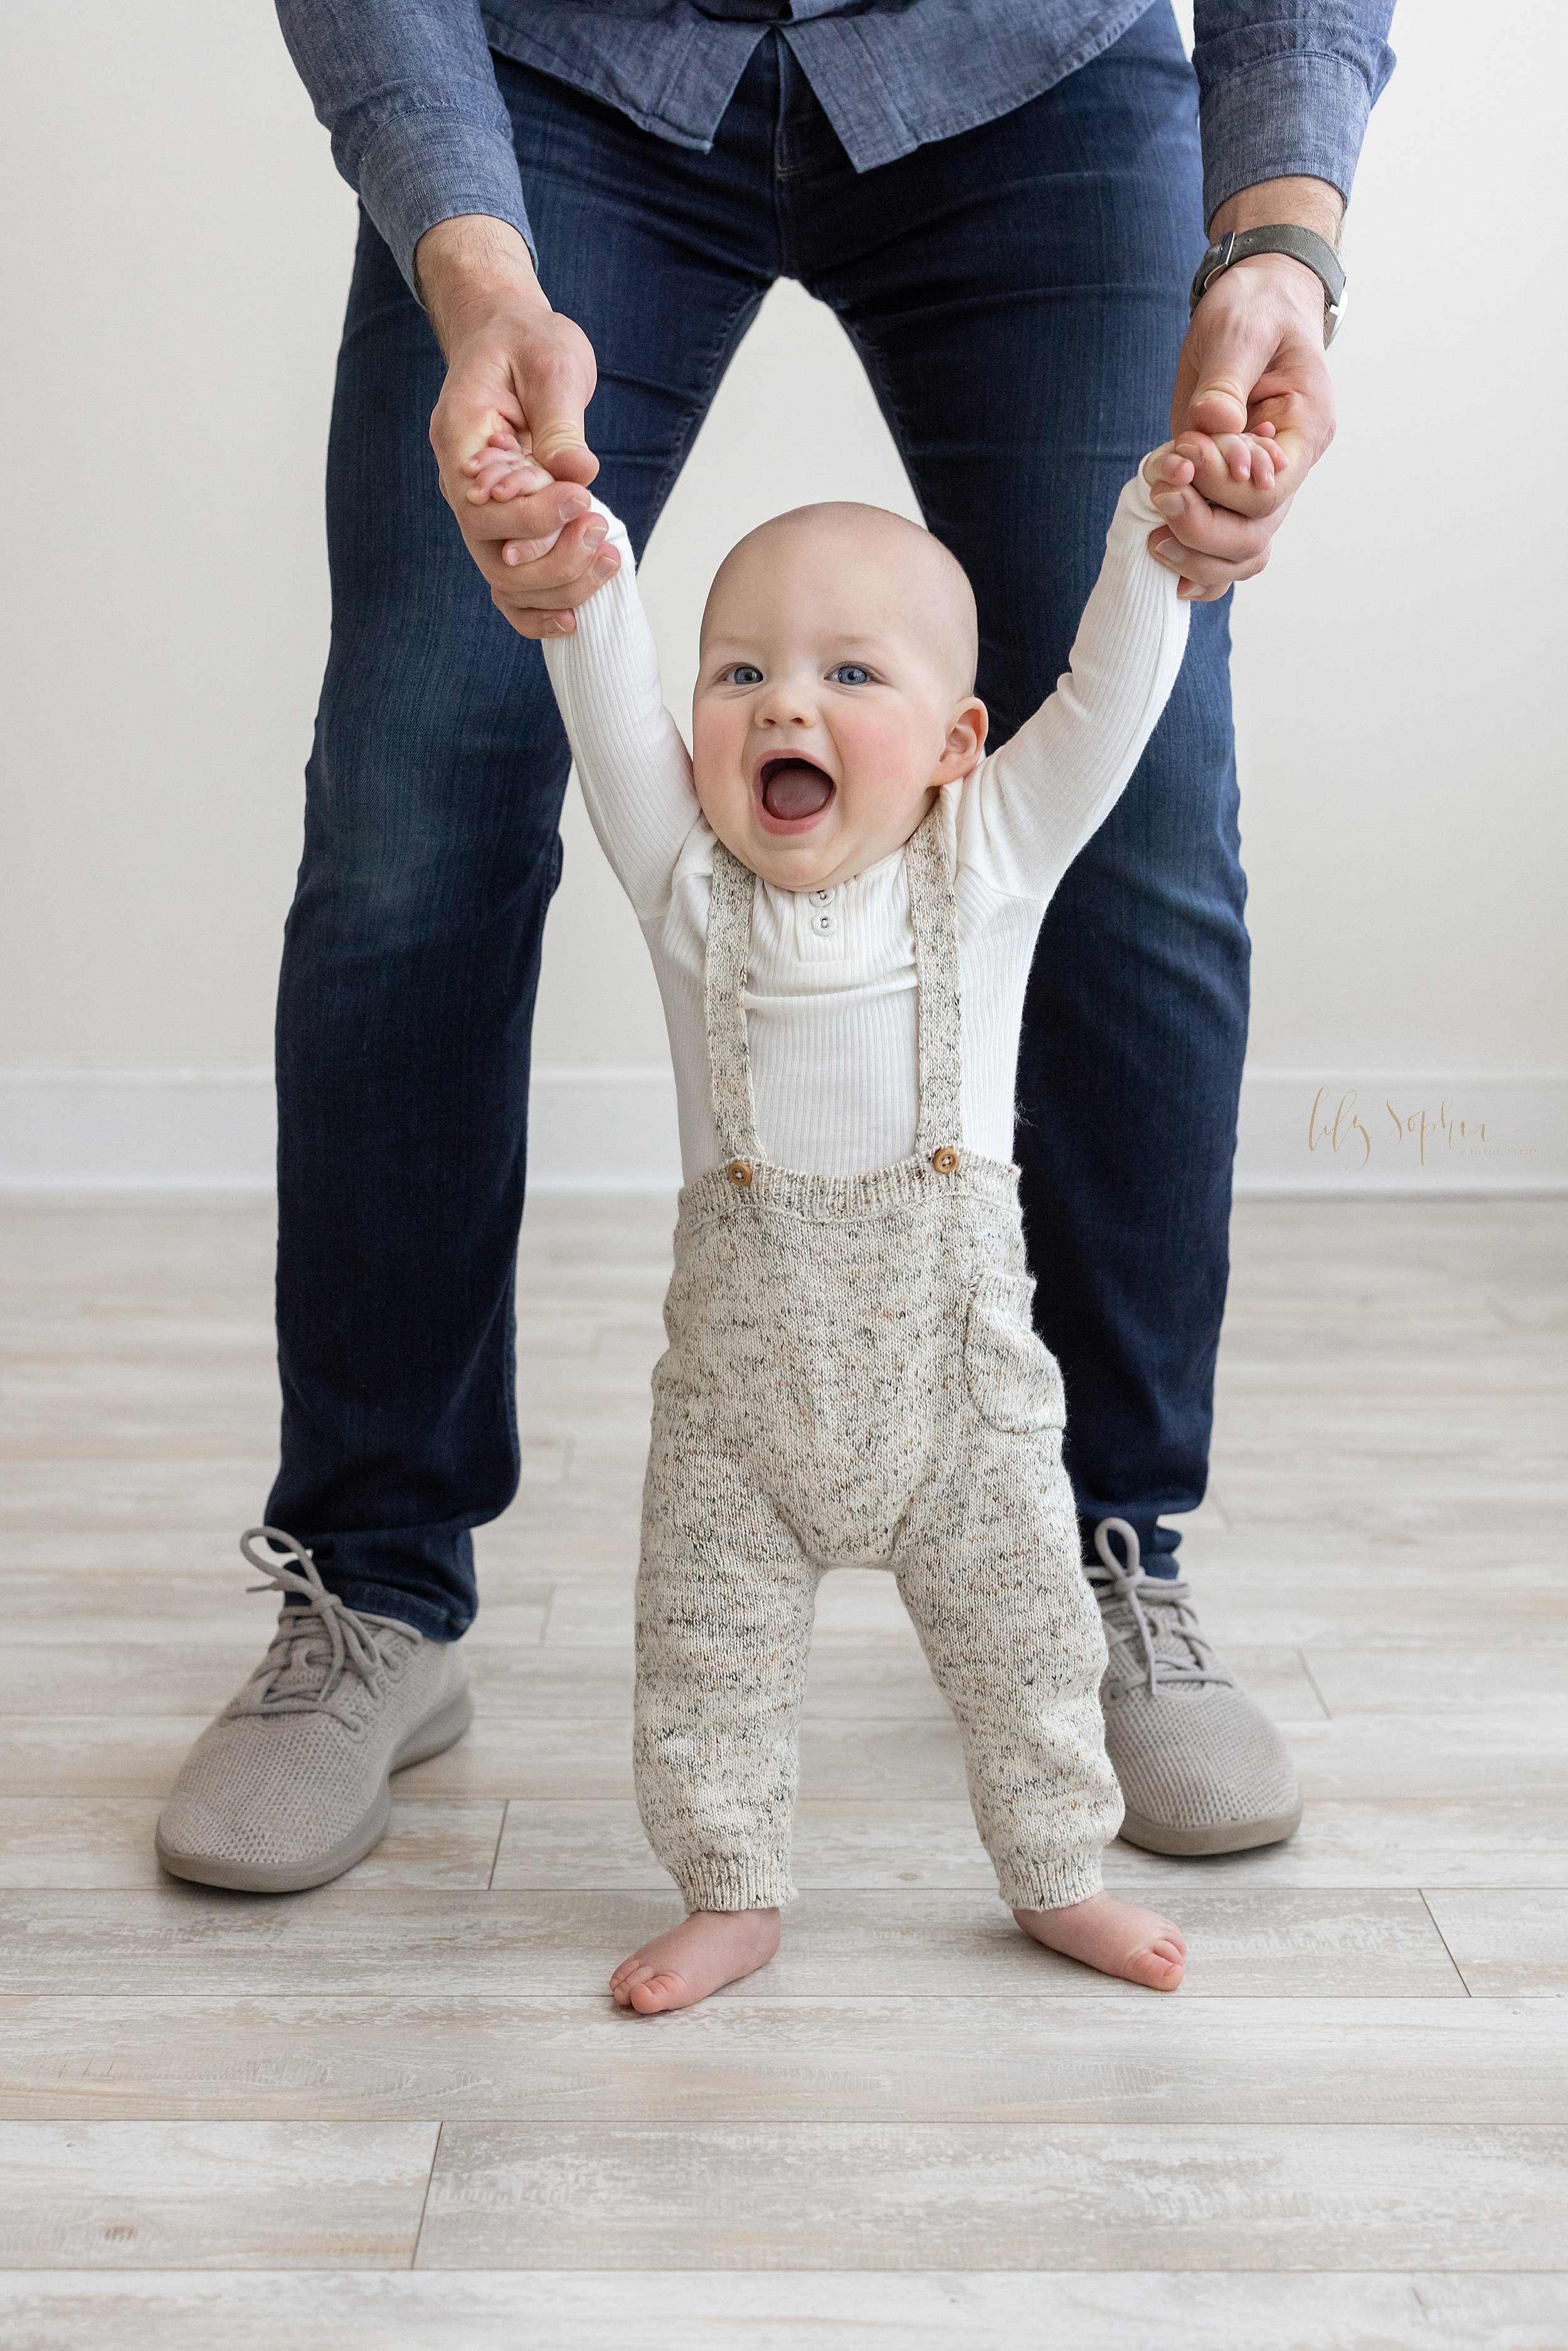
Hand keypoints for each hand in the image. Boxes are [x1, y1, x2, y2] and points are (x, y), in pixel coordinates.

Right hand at [417, 215, 616, 638]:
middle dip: (553, 559)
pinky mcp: (507, 526)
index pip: (481, 507)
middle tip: (602, 528)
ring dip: (560, 584)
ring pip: (506, 581)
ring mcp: (482, 513)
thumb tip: (579, 472)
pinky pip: (511, 587)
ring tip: (610, 555)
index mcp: (461, 442)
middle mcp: (463, 486)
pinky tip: (575, 616)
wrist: (510, 337)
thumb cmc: (527, 342)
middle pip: (493, 556)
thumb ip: (560, 421)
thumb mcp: (550, 362)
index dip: (532, 517)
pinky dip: (539, 611)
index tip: (583, 497)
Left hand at [1150, 178, 1341, 602]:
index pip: (1270, 488)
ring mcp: (1258, 486)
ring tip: (1152, 534)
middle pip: (1254, 533)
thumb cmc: (1254, 310)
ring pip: (1241, 552)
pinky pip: (1224, 550)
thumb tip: (1212, 422)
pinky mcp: (1228, 491)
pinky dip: (1197, 567)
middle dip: (1201, 524)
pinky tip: (1165, 564)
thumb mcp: (1240, 329)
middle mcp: (1288, 467)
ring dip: (1194, 553)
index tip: (1185, 450)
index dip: (1223, 485)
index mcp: (1304, 428)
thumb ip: (1227, 378)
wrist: (1254, 306)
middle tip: (1159, 491)